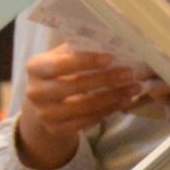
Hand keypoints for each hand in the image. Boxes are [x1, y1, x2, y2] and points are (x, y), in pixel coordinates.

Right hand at [15, 44, 145, 168]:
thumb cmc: (59, 72)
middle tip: (129, 73)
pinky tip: (123, 101)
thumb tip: (111, 40)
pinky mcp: (56, 129)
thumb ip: (80, 48)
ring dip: (113, 97)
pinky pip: (87, 121)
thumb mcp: (62, 56)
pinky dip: (108, 111)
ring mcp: (45, 114)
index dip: (86, 61)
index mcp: (35, 67)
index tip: (110, 58)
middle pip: (74, 86)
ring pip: (84, 107)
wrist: (44, 102)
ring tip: (133, 88)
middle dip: (106, 79)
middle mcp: (35, 92)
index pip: (60, 64)